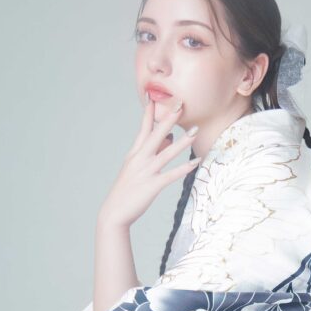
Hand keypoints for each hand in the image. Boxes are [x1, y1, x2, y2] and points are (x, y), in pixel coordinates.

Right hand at [98, 98, 203, 228]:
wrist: (115, 212)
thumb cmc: (128, 189)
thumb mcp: (138, 168)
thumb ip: (154, 152)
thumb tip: (172, 137)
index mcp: (135, 154)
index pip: (144, 129)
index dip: (149, 114)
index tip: (154, 98)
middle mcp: (140, 159)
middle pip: (156, 135)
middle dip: (168, 119)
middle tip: (180, 104)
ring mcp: (146, 172)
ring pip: (166, 153)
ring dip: (182, 142)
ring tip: (195, 130)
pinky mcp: (152, 185)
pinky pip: (171, 175)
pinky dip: (184, 168)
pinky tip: (196, 162)